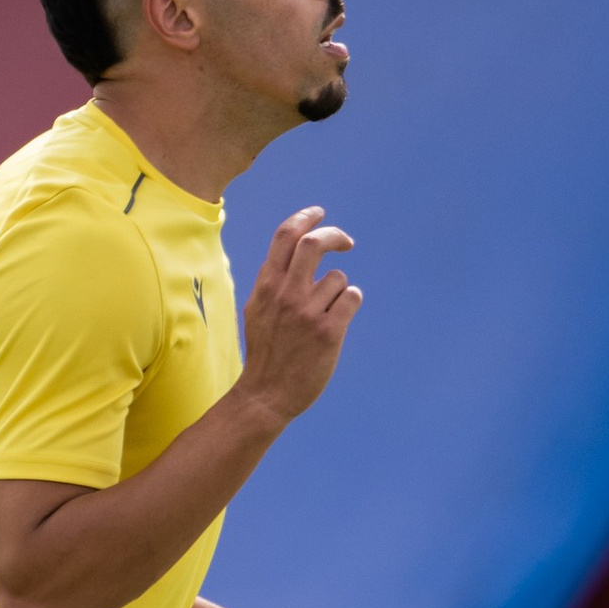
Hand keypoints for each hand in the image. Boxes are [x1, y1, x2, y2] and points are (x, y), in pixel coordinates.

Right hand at [239, 209, 360, 428]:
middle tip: (346, 242)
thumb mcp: (257, 309)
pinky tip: (338, 320)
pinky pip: (351, 298)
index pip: (285, 236)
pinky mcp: (328, 331)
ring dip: (339, 290)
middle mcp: (286, 294)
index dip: (305, 218)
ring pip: (338, 277)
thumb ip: (272, 281)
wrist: (266, 394)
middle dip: (335, 235)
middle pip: (314, 243)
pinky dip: (350, 303)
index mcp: (266, 286)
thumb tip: (292, 250)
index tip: (319, 213)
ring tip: (327, 313)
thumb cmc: (266, 351)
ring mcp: (307, 312)